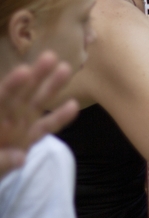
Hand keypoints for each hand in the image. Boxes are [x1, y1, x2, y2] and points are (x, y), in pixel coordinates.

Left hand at [0, 52, 78, 177]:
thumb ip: (0, 161)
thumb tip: (21, 157)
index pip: (1, 98)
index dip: (12, 85)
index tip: (25, 71)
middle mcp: (5, 118)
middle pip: (21, 95)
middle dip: (36, 76)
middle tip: (50, 56)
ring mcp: (18, 127)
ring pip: (36, 105)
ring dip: (51, 88)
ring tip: (66, 68)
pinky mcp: (28, 138)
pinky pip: (45, 127)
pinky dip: (59, 118)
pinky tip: (73, 106)